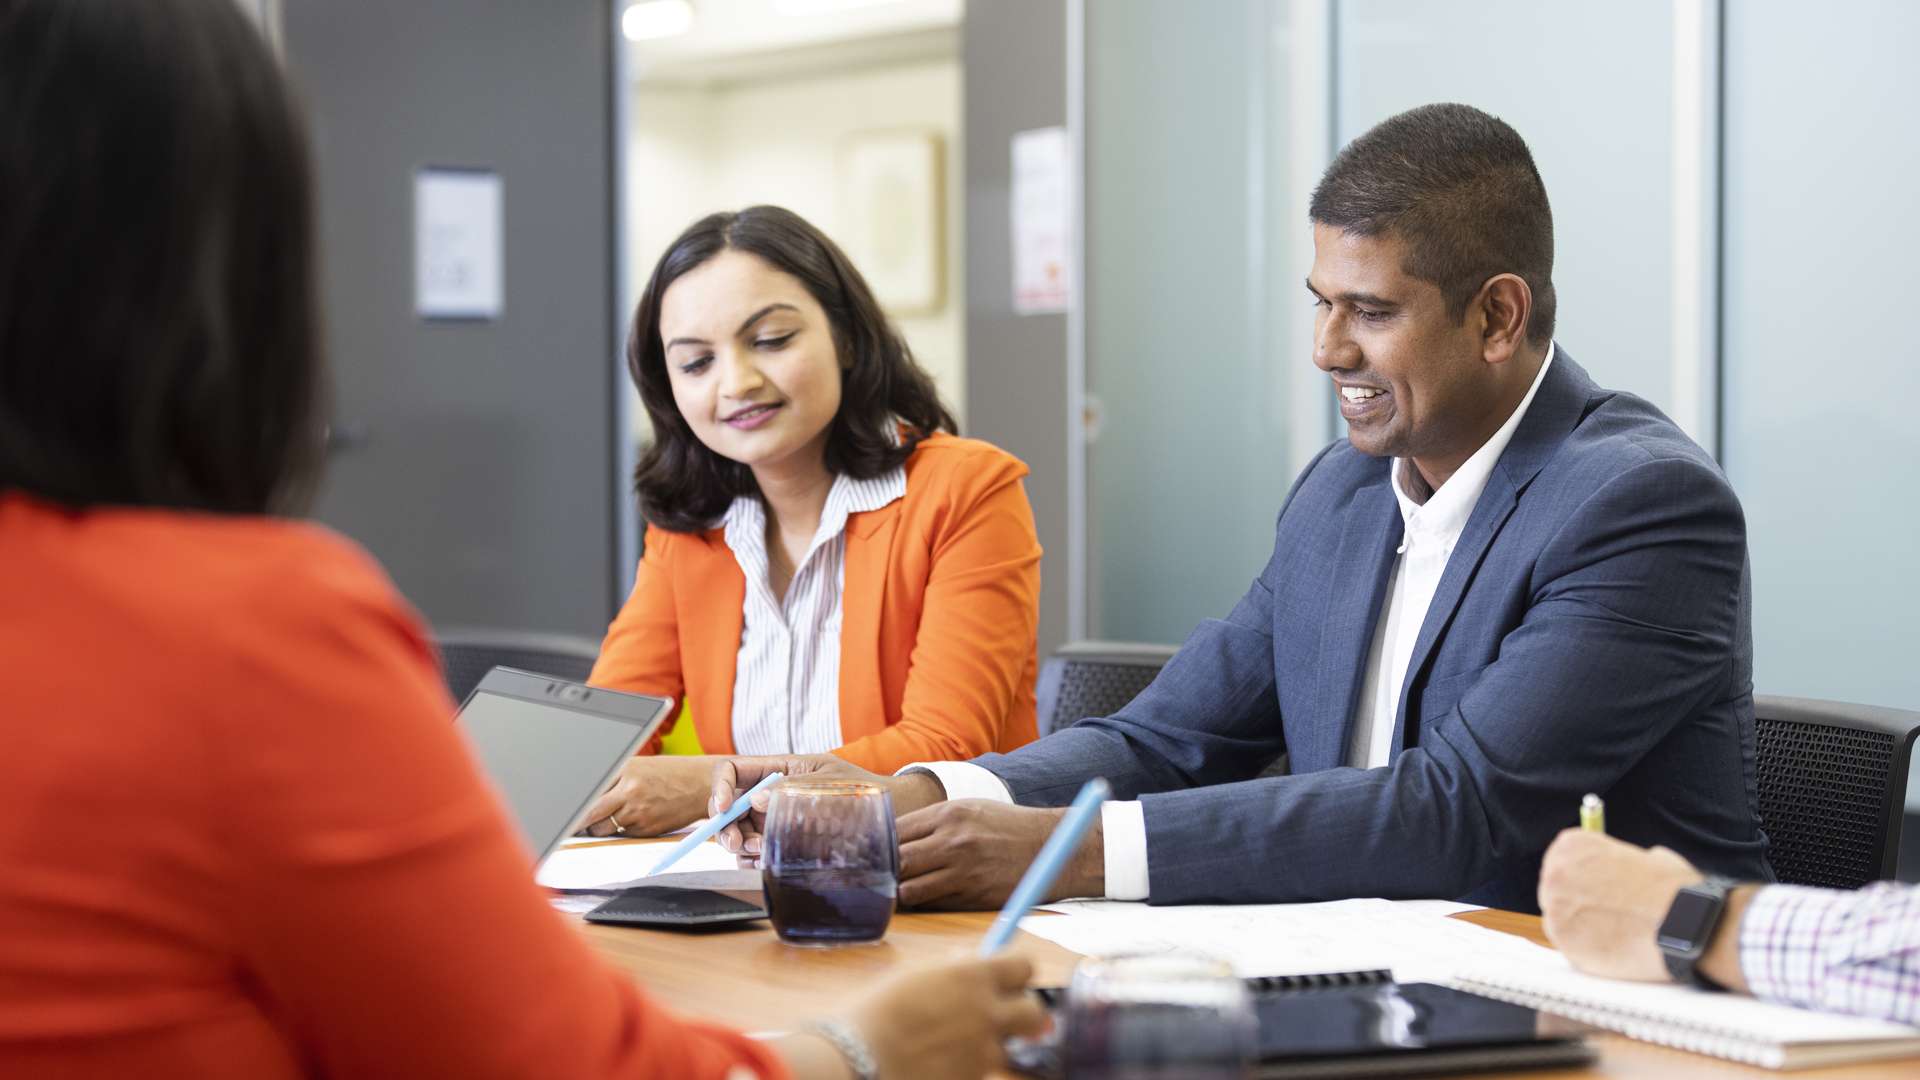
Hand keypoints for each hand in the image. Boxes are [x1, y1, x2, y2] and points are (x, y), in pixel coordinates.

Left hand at [579, 755, 711, 836]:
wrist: (703, 784)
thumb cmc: (669, 773)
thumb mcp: (640, 766)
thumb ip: (613, 778)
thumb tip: (585, 797)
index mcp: (626, 769)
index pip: (589, 791)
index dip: (573, 806)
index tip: (562, 812)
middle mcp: (630, 789)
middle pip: (589, 813)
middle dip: (577, 822)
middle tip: (567, 826)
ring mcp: (639, 811)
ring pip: (603, 828)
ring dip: (597, 828)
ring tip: (599, 822)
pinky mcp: (647, 828)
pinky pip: (621, 834)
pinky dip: (619, 831)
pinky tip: (627, 822)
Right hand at [709, 755, 945, 858]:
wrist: (887, 815)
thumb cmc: (859, 790)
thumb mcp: (826, 782)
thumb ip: (790, 788)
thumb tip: (755, 800)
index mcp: (777, 769)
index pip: (732, 770)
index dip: (719, 787)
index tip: (723, 808)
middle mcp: (769, 794)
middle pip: (727, 806)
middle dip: (725, 825)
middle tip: (736, 843)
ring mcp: (773, 820)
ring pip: (737, 833)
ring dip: (740, 845)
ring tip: (762, 851)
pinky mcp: (781, 843)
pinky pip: (753, 853)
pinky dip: (752, 860)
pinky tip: (766, 862)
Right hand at [795, 955, 1044, 1079]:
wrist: (859, 1060)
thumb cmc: (878, 1012)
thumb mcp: (916, 975)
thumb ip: (952, 968)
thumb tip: (971, 959)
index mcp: (973, 976)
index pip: (1024, 965)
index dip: (1016, 972)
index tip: (1006, 977)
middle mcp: (988, 1012)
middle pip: (1033, 1010)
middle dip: (1021, 1012)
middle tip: (999, 1015)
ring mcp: (984, 1051)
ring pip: (1006, 1046)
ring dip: (988, 1044)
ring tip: (948, 1043)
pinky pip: (981, 1070)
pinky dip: (967, 1067)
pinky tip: (936, 1061)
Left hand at [896, 800, 1102, 909]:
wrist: (1049, 846)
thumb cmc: (1005, 826)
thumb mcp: (968, 809)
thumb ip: (931, 822)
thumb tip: (891, 838)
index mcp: (948, 815)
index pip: (894, 832)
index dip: (879, 846)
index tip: (872, 854)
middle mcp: (953, 842)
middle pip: (897, 862)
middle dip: (884, 872)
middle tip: (877, 877)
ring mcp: (963, 871)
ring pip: (909, 890)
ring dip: (901, 892)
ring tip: (900, 890)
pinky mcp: (973, 896)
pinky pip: (933, 904)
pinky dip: (924, 903)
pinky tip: (924, 897)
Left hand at [1538, 828, 1703, 980]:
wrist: (1683, 923)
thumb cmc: (1671, 889)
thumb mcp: (1648, 856)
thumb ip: (1623, 860)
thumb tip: (1626, 866)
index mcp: (1572, 845)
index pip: (1563, 859)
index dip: (1584, 876)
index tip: (1599, 887)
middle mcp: (1555, 873)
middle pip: (1555, 888)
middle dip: (1577, 900)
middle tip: (1606, 912)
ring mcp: (1555, 908)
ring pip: (1560, 918)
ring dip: (1581, 925)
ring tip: (1615, 931)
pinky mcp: (1563, 941)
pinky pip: (1568, 945)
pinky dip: (1586, 949)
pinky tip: (1612, 946)